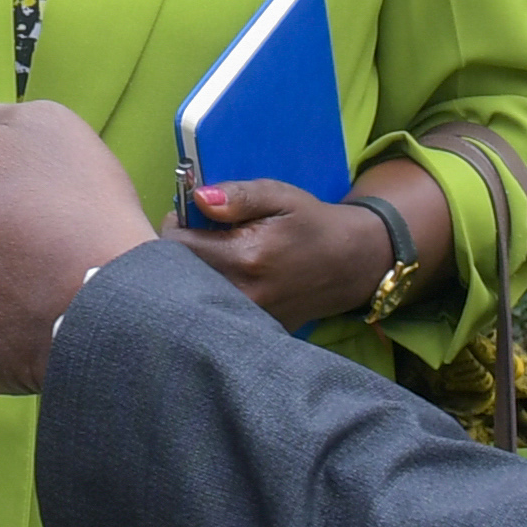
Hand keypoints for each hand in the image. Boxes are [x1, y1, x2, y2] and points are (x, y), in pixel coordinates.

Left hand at [175, 183, 395, 328]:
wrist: (351, 264)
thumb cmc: (311, 224)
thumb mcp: (279, 197)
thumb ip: (237, 197)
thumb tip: (198, 198)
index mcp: (245, 258)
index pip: (176, 246)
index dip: (175, 226)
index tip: (189, 216)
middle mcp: (241, 294)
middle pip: (179, 275)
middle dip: (179, 253)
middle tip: (201, 236)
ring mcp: (247, 318)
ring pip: (193, 295)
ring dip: (193, 273)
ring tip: (216, 255)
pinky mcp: (252, 330)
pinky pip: (214, 309)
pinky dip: (211, 293)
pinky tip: (231, 278)